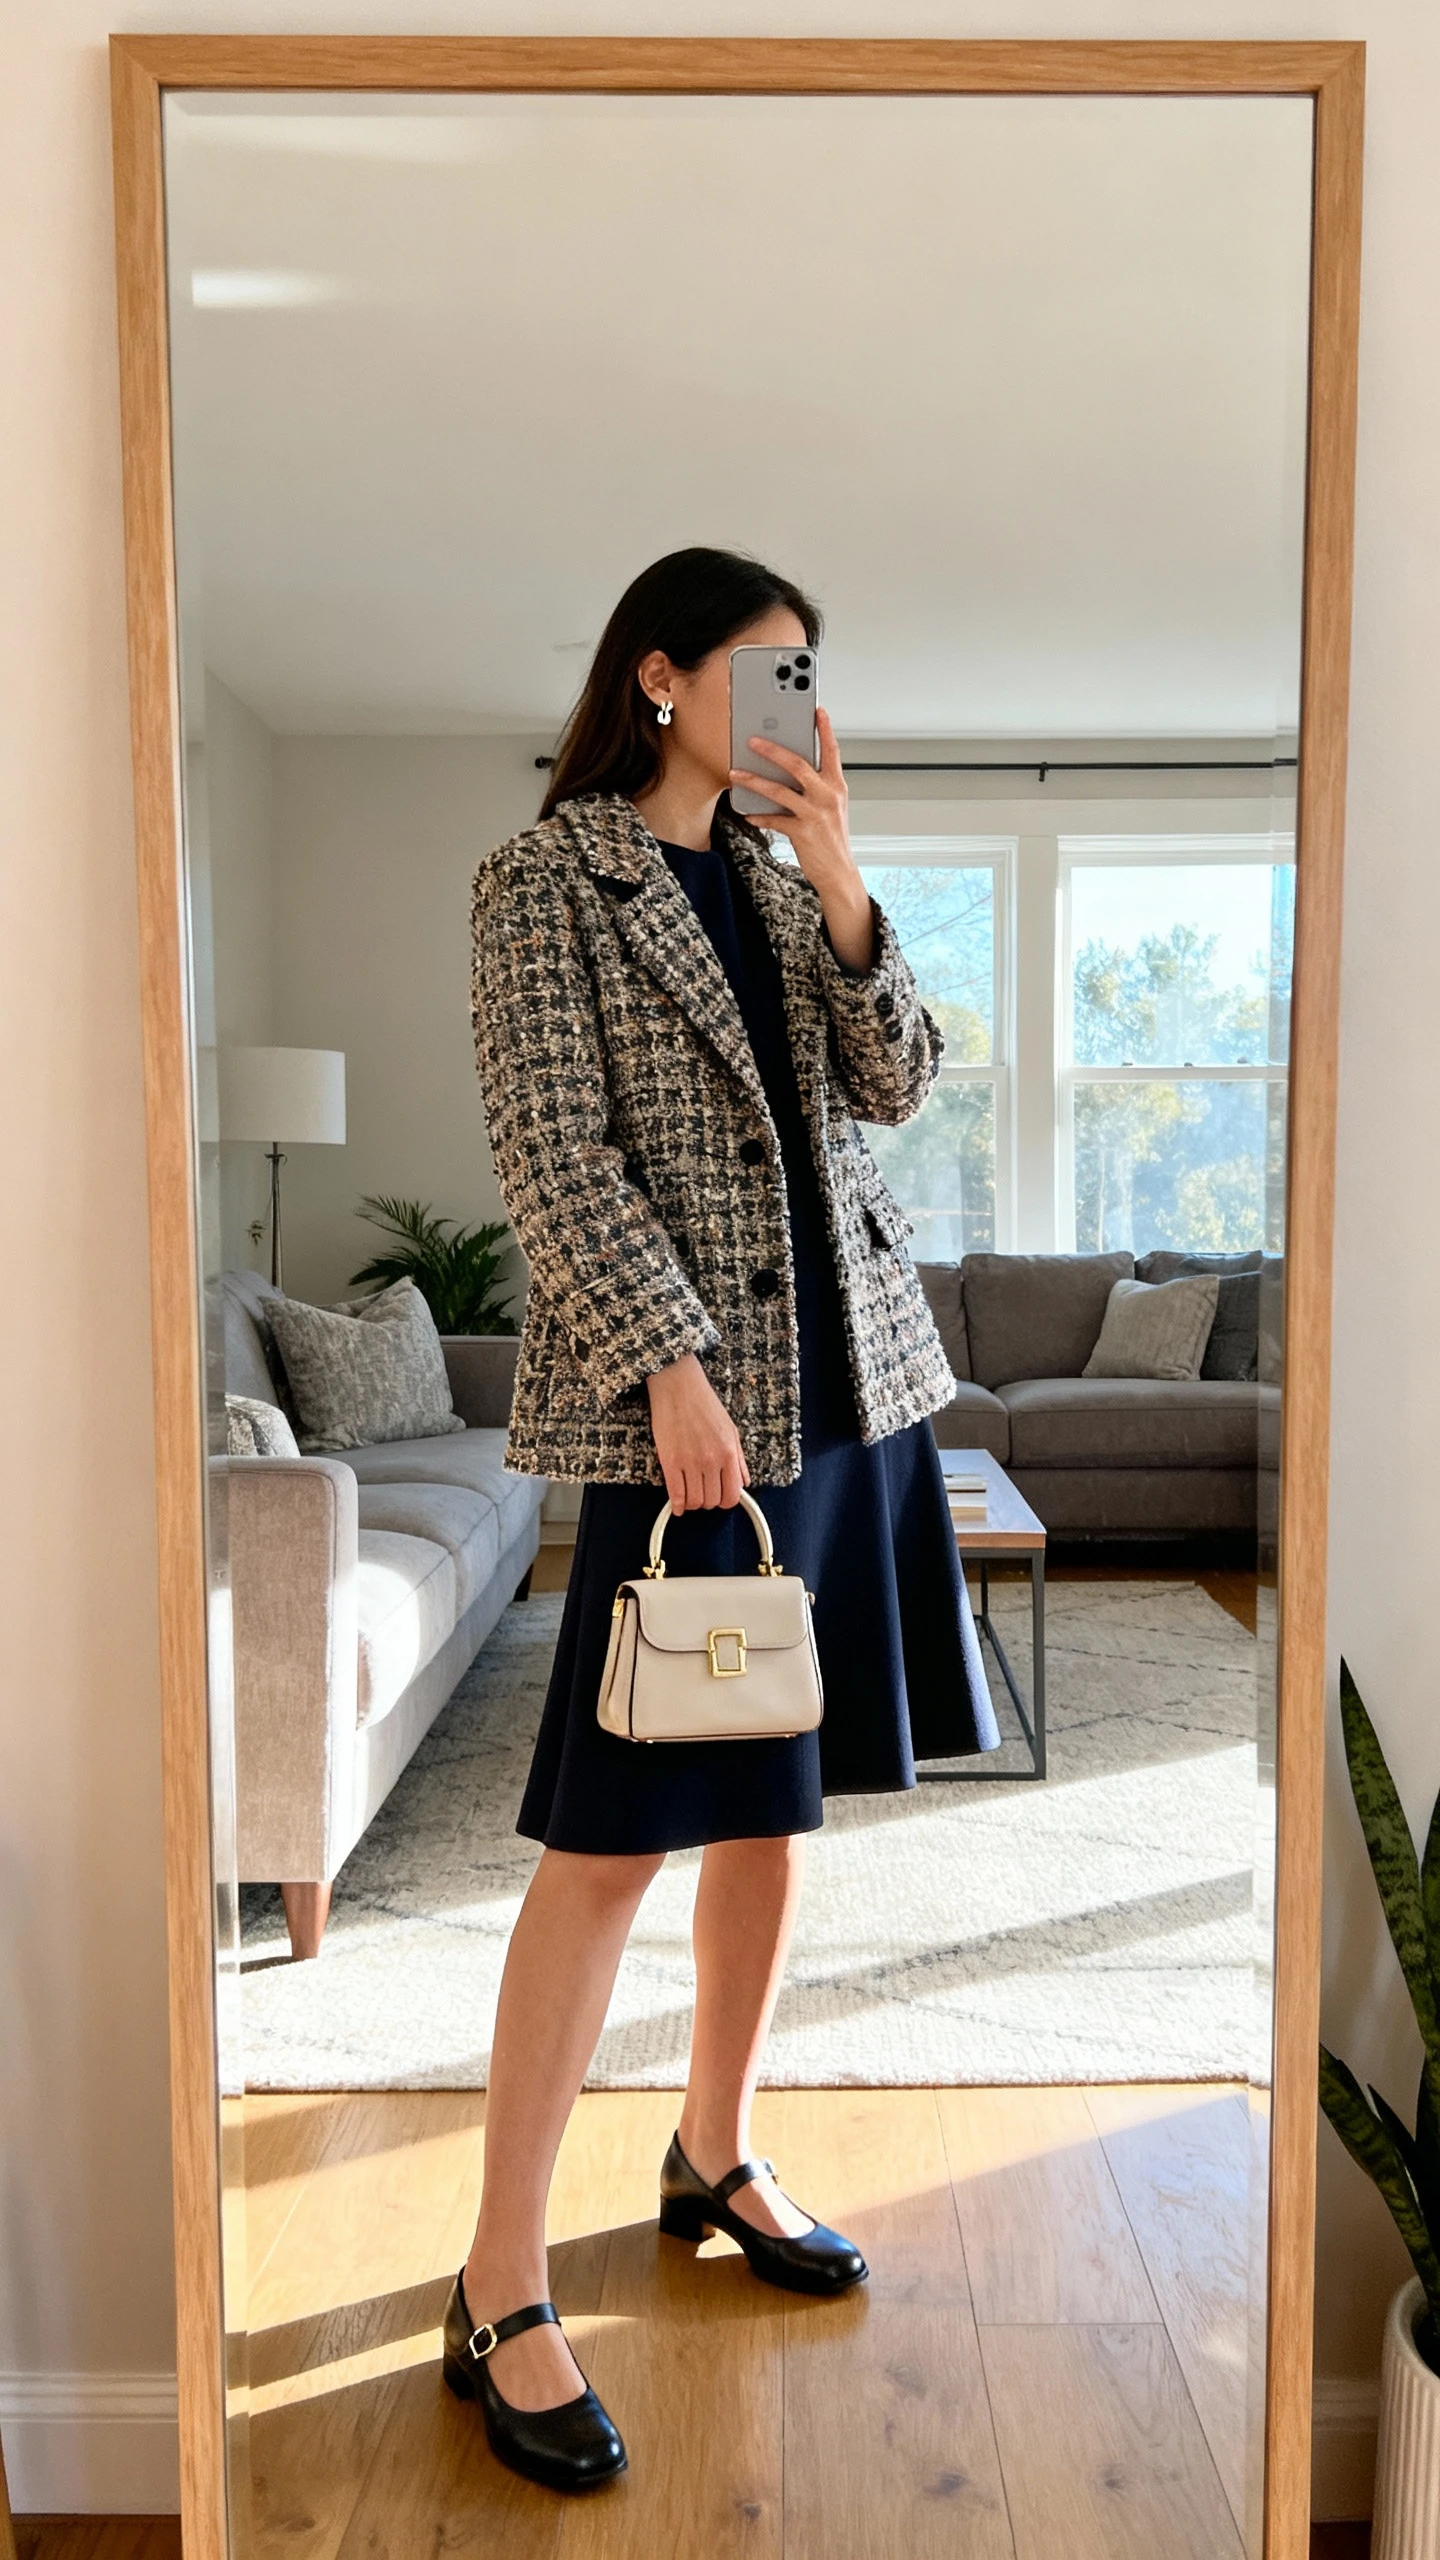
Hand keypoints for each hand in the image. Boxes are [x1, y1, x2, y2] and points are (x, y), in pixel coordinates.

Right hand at [646, 1353, 750, 1512]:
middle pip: (713, 1501)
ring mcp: (690, 1462)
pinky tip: (677, 1506)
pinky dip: (677, 1505)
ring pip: (695, 1500)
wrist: (678, 1386)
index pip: (732, 1494)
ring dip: (693, 1502)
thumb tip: (744, 1482)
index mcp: (729, 1453)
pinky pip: (675, 1494)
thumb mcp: (731, 1429)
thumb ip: (739, 1459)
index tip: (720, 1497)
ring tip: (690, 1494)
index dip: (726, 1501)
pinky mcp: (670, 1461)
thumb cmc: (704, 1404)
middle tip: (703, 1492)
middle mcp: (712, 1460)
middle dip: (708, 1501)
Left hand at [731, 706, 872, 970]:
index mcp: (837, 786)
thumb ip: (816, 787)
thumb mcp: (831, 808)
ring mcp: (815, 813)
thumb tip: (789, 769)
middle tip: (752, 739)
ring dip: (754, 779)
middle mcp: (828, 796)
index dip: (824, 729)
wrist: (838, 873)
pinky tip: (747, 813)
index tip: (816, 710)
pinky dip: (758, 815)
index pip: (832, 751)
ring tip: (736, 773)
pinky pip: (773, 819)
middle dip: (772, 749)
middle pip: (798, 763)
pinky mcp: (802, 832)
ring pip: (779, 789)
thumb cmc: (832, 838)